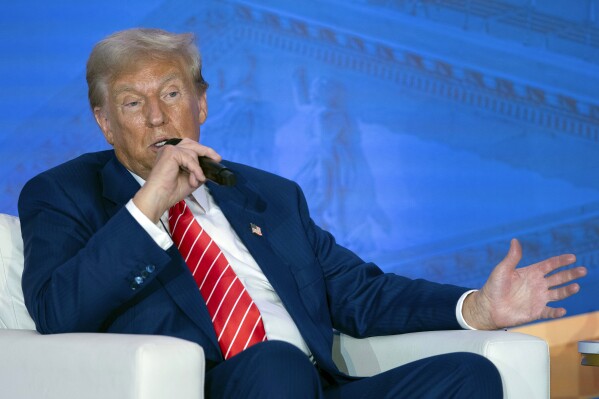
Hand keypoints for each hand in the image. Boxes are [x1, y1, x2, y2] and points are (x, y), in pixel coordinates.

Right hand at [132, 138, 220, 221]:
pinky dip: (195, 169)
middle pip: (192, 144)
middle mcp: (170, 150)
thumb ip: (199, 170)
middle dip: (206, 151)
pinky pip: (190, 158)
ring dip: (197, 169)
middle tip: (217, 159)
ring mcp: (169, 149)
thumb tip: (211, 165)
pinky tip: (195, 180)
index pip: (190, 147)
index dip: (203, 151)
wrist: (160, 198)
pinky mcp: (170, 152)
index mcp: (173, 155)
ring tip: (194, 182)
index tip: (216, 158)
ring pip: (193, 153)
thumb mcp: (191, 179)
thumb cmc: (171, 191)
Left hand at [462, 239, 586, 329]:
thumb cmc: (493, 287)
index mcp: (531, 273)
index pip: (550, 265)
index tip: (572, 257)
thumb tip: (514, 240)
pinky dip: (556, 312)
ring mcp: (538, 298)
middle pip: (558, 278)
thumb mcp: (502, 269)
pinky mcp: (536, 312)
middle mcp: (537, 285)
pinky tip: (562, 310)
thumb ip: (512, 257)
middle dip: (571, 274)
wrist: (488, 307)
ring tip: (576, 287)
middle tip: (582, 270)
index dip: (561, 261)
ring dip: (567, 291)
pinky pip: (549, 312)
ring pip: (558, 293)